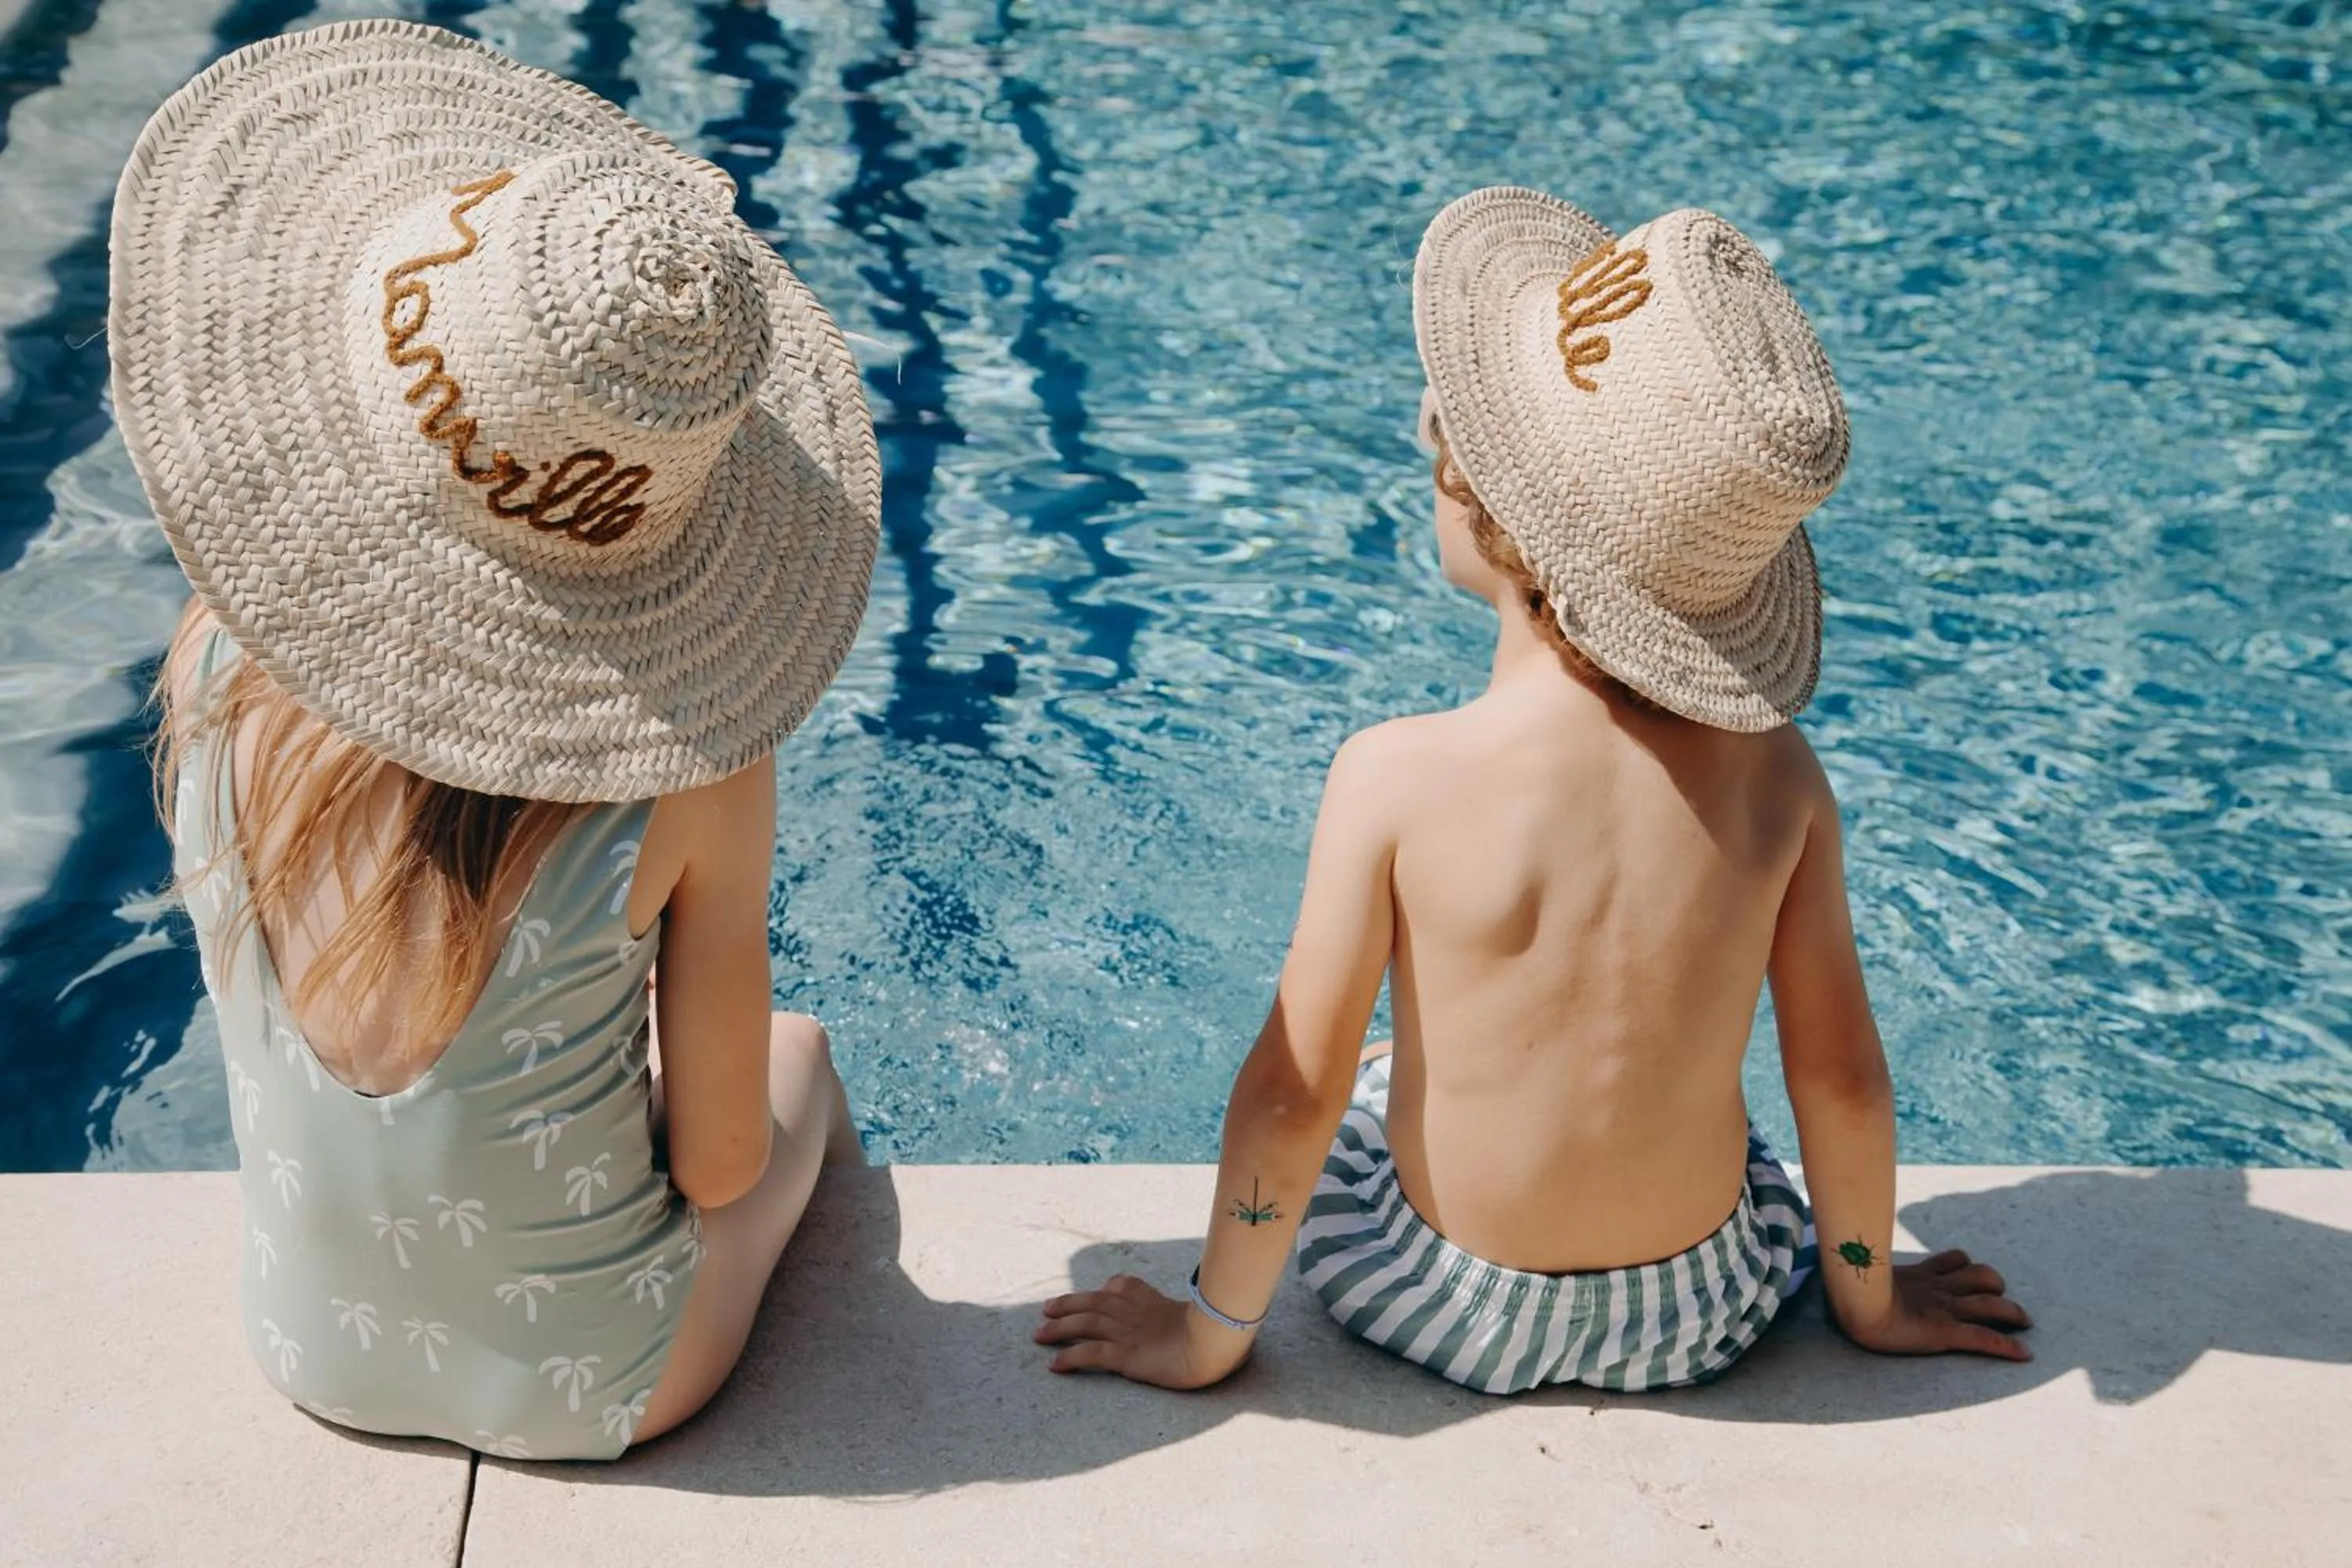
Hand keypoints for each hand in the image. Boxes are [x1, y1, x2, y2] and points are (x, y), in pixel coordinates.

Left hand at [1034, 1274, 1253, 1389]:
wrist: (1214, 1342)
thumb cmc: (1211, 1330)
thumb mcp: (1194, 1311)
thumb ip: (1177, 1307)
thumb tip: (1181, 1311)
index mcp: (1149, 1297)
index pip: (1118, 1286)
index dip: (1099, 1292)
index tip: (1090, 1296)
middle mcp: (1132, 1310)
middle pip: (1092, 1303)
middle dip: (1066, 1305)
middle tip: (1046, 1311)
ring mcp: (1126, 1331)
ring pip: (1084, 1324)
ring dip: (1058, 1329)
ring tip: (1039, 1335)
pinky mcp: (1124, 1354)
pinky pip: (1089, 1353)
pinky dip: (1069, 1357)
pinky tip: (1054, 1365)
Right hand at [1837, 1248, 2032, 1360]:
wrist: (1854, 1306)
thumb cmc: (1850, 1290)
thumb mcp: (1859, 1272)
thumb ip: (1864, 1264)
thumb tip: (1844, 1253)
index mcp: (1919, 1275)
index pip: (1952, 1260)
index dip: (1966, 1264)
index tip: (1972, 1271)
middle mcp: (1938, 1289)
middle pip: (1979, 1275)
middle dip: (1995, 1283)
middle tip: (2001, 1296)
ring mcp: (1943, 1309)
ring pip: (1989, 1303)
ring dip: (2011, 1310)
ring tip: (2022, 1319)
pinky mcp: (1946, 1331)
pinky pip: (1984, 1338)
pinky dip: (2007, 1347)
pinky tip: (2025, 1354)